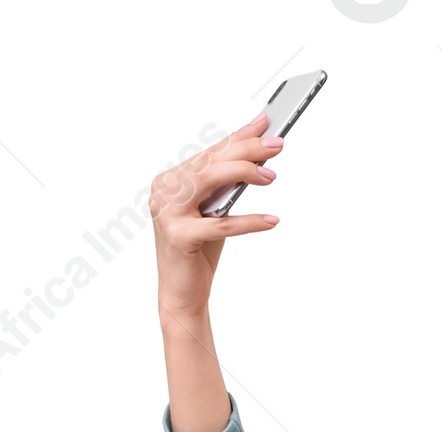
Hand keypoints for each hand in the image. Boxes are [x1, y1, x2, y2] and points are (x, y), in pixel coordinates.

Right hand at [151, 114, 283, 323]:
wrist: (182, 296)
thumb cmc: (198, 252)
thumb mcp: (215, 211)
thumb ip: (228, 184)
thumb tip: (258, 157)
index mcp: (171, 181)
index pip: (210, 153)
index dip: (238, 137)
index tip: (265, 124)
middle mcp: (164, 191)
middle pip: (211, 162)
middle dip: (246, 150)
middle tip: (277, 145)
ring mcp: (167, 213)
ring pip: (210, 181)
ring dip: (244, 173)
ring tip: (271, 176)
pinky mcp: (179, 237)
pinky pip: (221, 225)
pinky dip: (249, 221)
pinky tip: (271, 220)